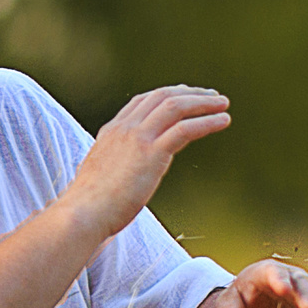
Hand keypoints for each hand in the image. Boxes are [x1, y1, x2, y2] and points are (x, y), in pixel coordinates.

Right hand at [59, 86, 231, 239]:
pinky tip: (222, 122)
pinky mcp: (152, 153)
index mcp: (112, 131)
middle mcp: (125, 128)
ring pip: (176, 107)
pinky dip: (207, 122)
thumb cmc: (92, 205)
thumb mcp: (102, 175)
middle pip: (163, 97)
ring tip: (223, 106)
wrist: (84, 213)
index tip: (187, 95)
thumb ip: (116, 166)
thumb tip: (123, 175)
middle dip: (191, 94)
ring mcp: (138, 138)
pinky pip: (185, 129)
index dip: (168, 94)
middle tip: (213, 97)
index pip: (143, 101)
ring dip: (203, 103)